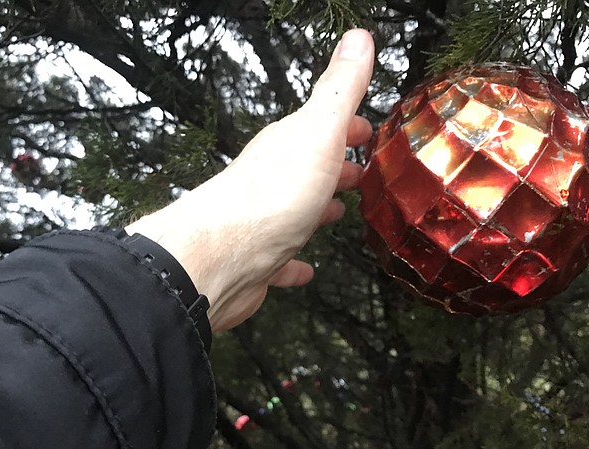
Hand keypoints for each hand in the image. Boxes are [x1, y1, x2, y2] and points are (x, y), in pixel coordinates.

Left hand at [126, 29, 374, 331]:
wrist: (223, 255)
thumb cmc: (269, 197)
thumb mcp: (318, 130)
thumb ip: (339, 89)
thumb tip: (357, 39)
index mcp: (287, 146)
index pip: (320, 127)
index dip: (346, 127)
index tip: (365, 129)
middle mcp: (272, 181)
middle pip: (307, 169)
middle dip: (335, 168)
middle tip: (357, 172)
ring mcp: (264, 222)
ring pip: (295, 211)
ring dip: (316, 208)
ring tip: (336, 212)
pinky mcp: (259, 261)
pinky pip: (282, 259)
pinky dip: (296, 262)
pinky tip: (305, 270)